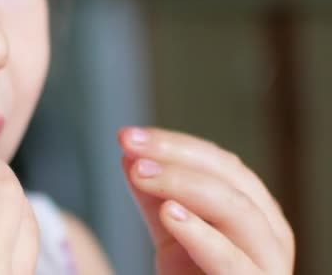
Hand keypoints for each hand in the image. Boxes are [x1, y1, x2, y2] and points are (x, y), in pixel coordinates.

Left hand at [118, 127, 294, 274]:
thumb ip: (154, 194)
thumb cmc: (194, 274)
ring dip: (184, 184)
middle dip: (175, 154)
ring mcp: (266, 260)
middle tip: (129, 144)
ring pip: (236, 209)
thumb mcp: (171, 230)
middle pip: (229, 176)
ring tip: (141, 173)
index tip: (128, 135)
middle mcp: (267, 228)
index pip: (217, 161)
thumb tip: (129, 153)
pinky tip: (169, 214)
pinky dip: (202, 234)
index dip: (172, 143)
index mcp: (251, 207)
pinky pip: (233, 262)